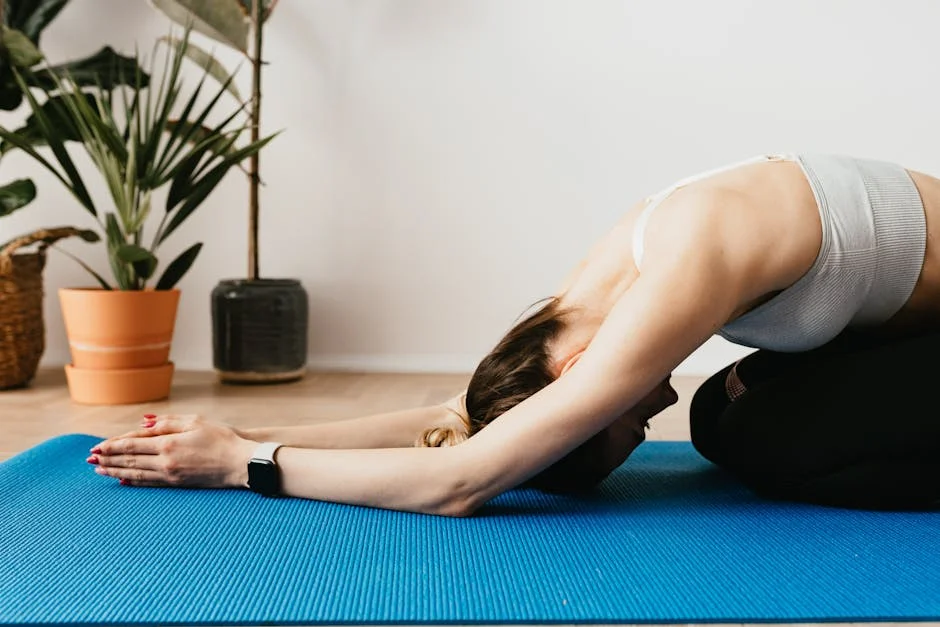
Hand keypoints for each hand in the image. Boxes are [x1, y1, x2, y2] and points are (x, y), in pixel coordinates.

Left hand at [88, 414, 255, 488]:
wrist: (241, 463)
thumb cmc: (223, 439)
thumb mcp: (196, 422)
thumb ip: (168, 422)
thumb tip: (143, 422)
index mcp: (168, 443)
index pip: (132, 444)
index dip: (112, 446)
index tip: (96, 446)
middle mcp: (166, 461)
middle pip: (129, 460)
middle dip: (108, 459)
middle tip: (90, 459)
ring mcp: (171, 475)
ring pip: (136, 474)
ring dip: (115, 472)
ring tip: (100, 470)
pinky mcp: (178, 484)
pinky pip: (149, 484)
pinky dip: (133, 482)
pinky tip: (123, 481)